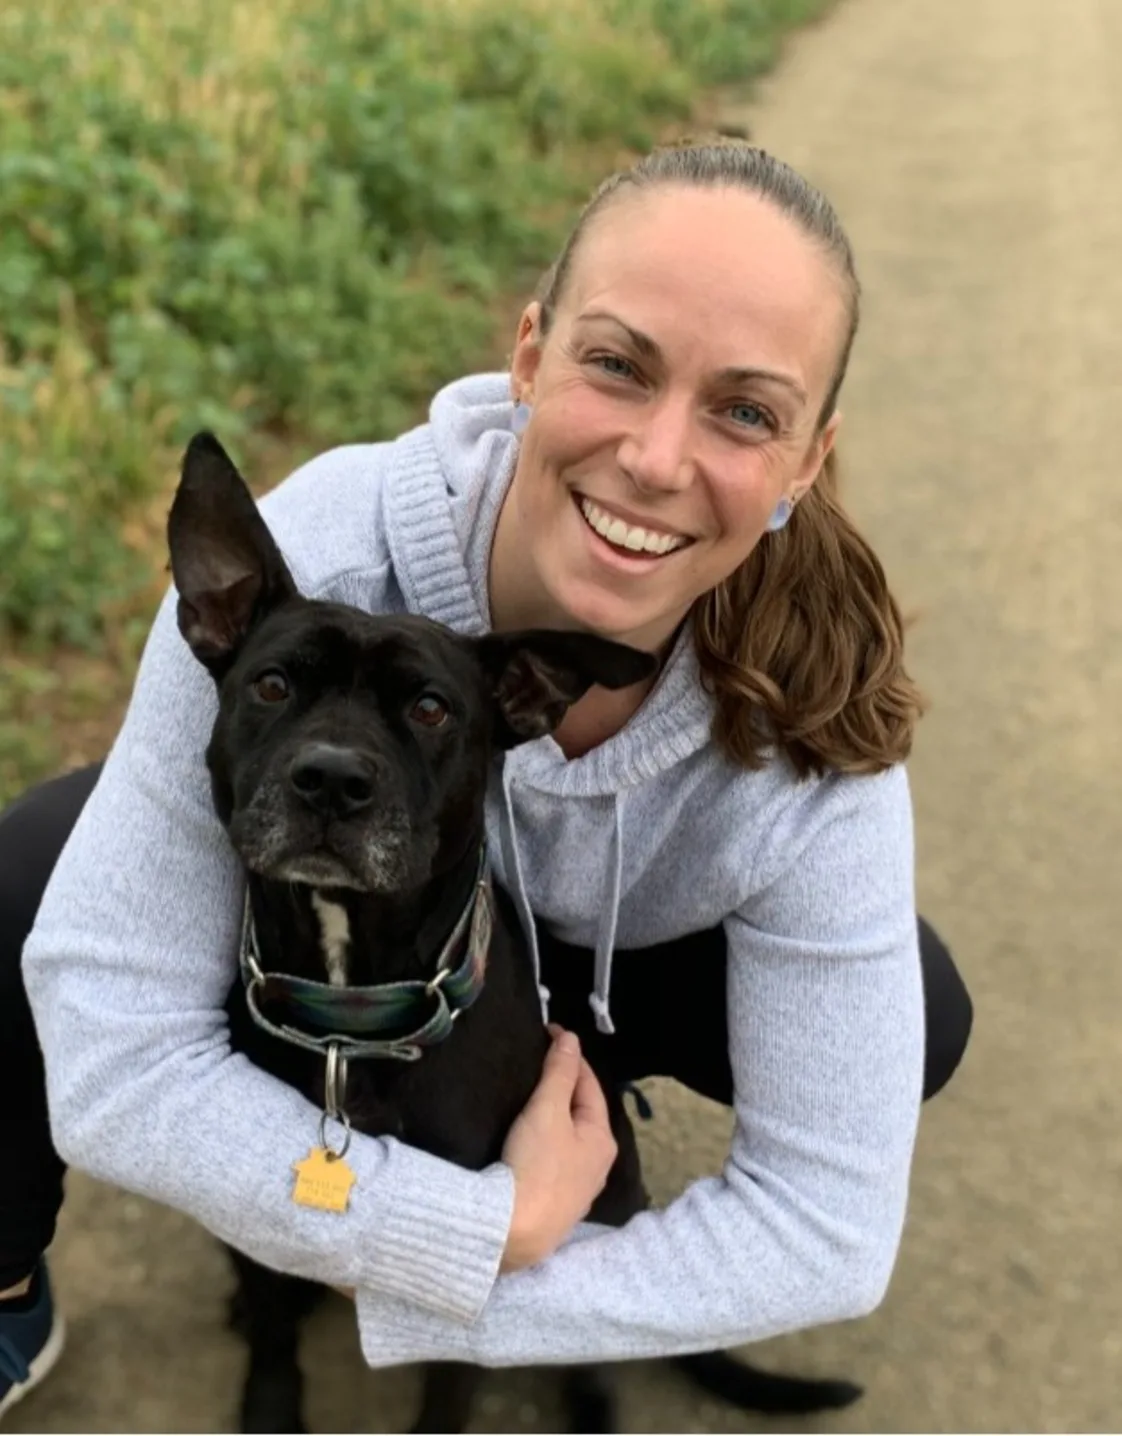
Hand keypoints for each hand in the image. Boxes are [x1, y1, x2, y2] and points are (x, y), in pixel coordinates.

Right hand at [500, 1026, 616, 1272]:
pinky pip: (556, 1163)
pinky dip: (547, 1143)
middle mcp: (598, 1166)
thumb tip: (572, 1038)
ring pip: (571, 1140)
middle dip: (565, 1087)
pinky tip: (532, 1143)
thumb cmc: (536, 1165)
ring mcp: (579, 1190)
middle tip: (539, 1063)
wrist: (513, 1232)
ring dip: (557, 1117)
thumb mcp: (547, 1110)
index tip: (549, 1033)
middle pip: (583, 1114)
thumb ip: (559, 1073)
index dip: (570, 1056)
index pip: (590, 1085)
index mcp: (602, 1139)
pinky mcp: (556, 1208)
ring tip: (533, 1099)